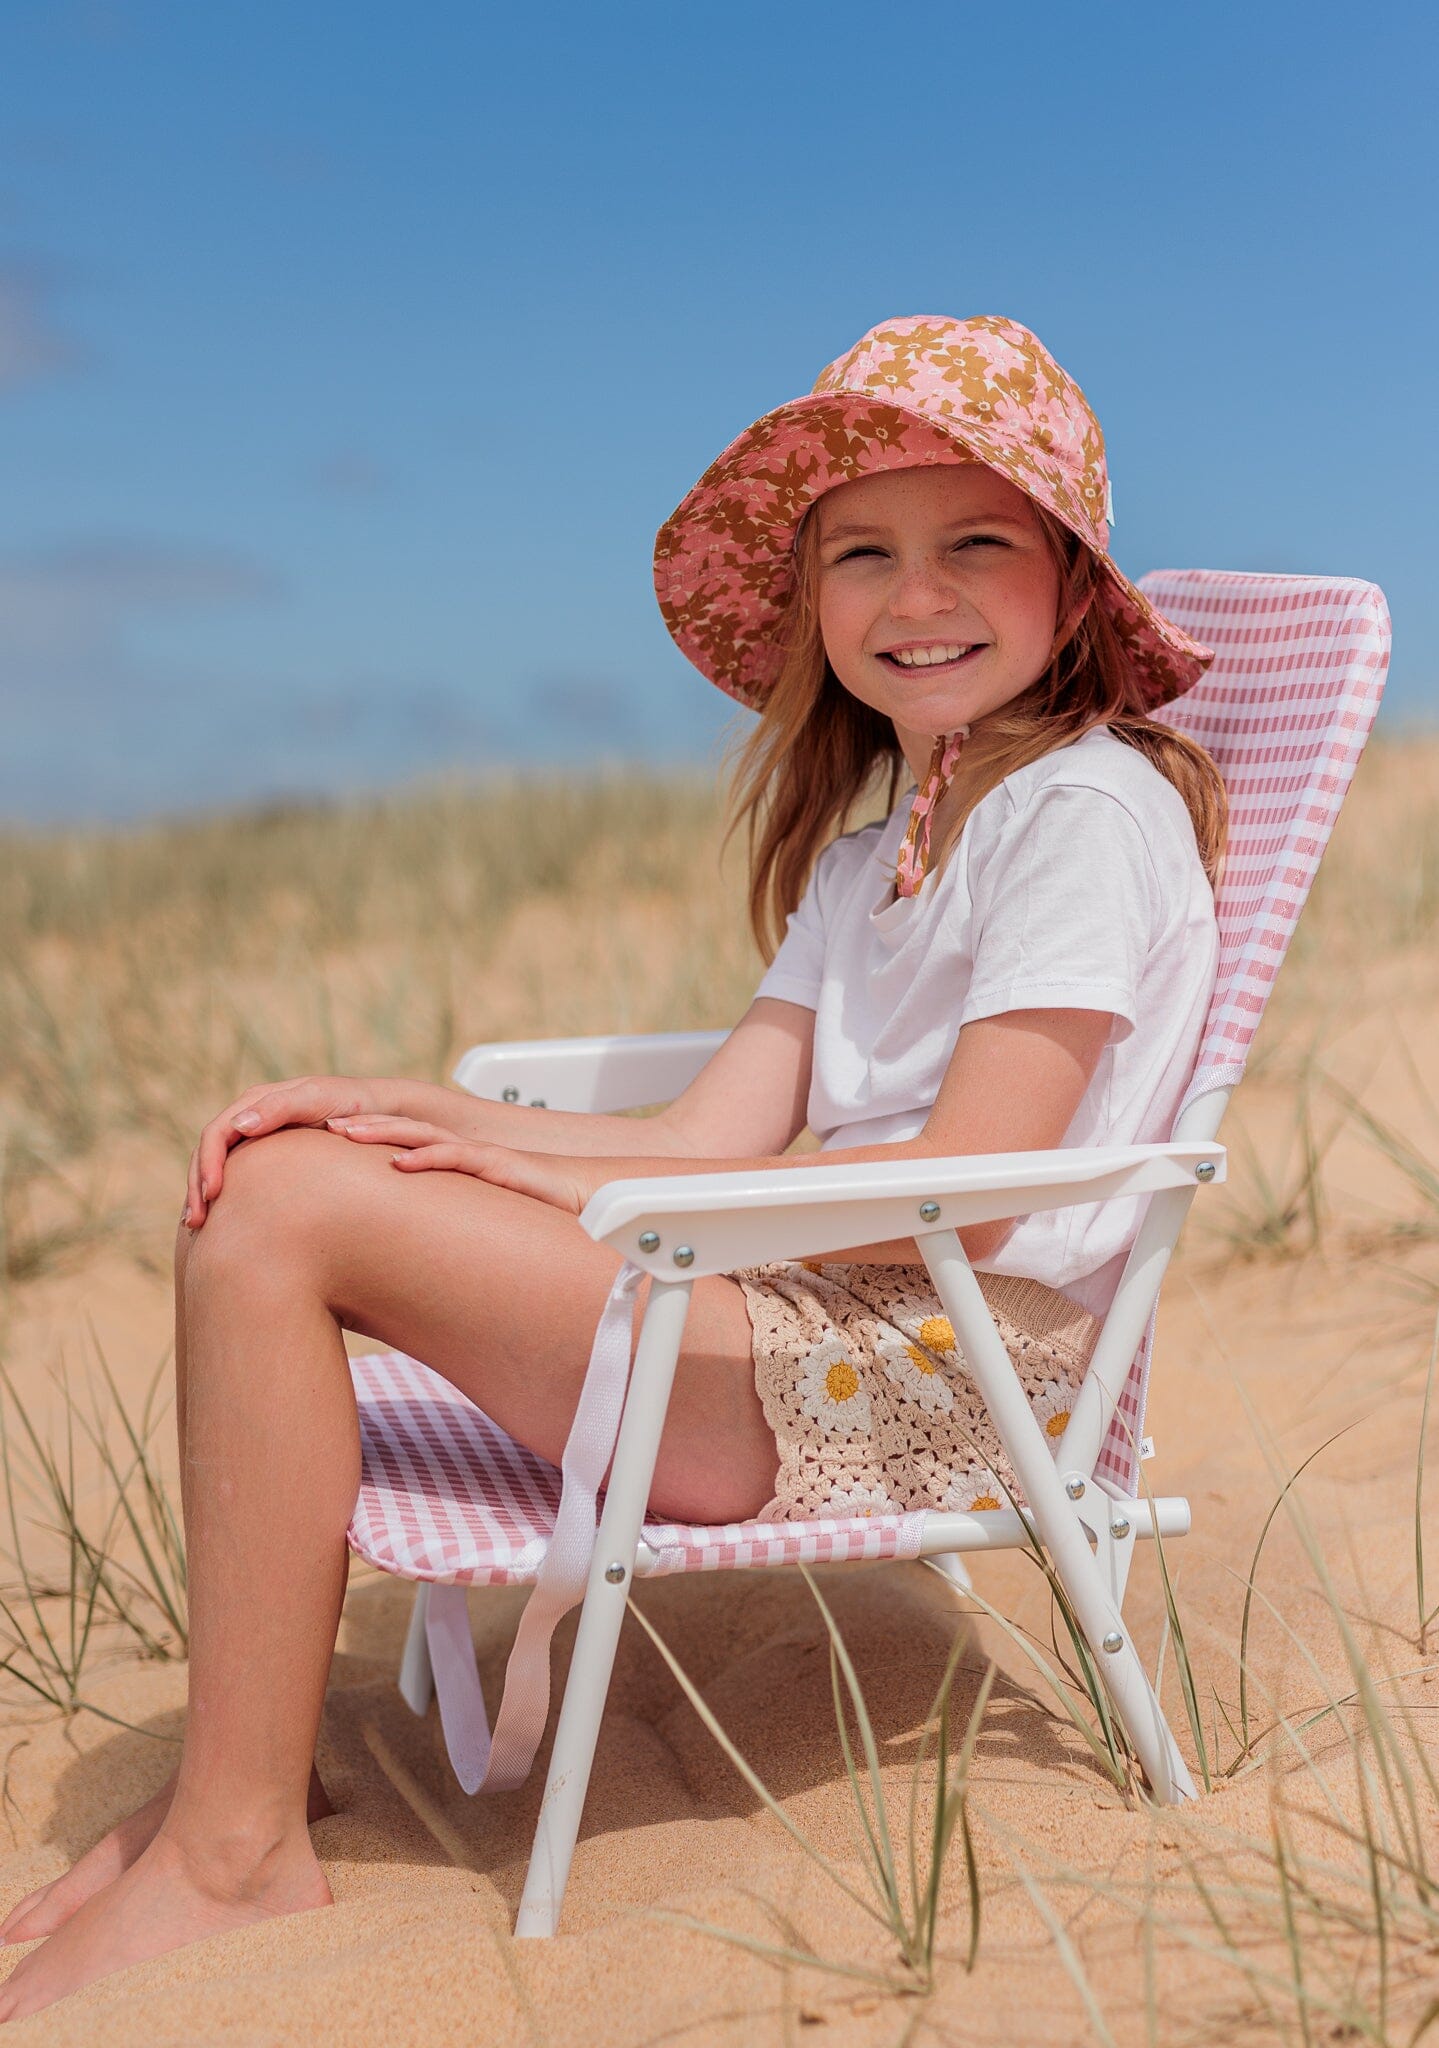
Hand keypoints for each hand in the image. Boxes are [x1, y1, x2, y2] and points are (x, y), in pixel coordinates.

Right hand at [185, 1076, 392, 1227]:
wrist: (375, 1109)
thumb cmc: (349, 1104)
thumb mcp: (316, 1100)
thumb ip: (279, 1108)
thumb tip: (238, 1126)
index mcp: (255, 1102)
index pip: (216, 1133)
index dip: (208, 1164)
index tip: (212, 1194)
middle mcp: (249, 1117)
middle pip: (208, 1152)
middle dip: (196, 1186)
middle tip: (195, 1221)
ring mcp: (256, 1137)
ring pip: (216, 1165)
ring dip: (201, 1194)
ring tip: (197, 1227)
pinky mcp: (267, 1155)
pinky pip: (235, 1174)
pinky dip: (221, 1196)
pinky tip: (219, 1222)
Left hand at [327, 1116, 599, 1213]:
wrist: (596, 1203)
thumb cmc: (542, 1217)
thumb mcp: (482, 1221)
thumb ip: (450, 1225)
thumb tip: (416, 1254)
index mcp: (454, 1162)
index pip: (400, 1143)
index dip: (363, 1138)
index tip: (322, 1140)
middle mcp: (463, 1153)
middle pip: (401, 1131)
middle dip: (360, 1125)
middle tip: (320, 1123)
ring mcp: (482, 1156)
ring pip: (423, 1136)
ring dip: (381, 1133)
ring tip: (343, 1132)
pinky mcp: (503, 1168)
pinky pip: (461, 1159)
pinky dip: (429, 1159)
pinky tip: (400, 1165)